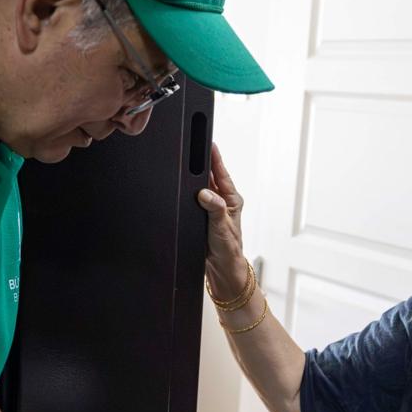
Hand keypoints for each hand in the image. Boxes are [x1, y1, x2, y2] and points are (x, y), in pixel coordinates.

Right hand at [196, 143, 249, 297]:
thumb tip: (205, 193)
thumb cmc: (228, 250)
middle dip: (201, 164)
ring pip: (200, 187)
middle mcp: (222, 201)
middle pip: (210, 176)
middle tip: (192, 148)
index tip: (209, 142)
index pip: (222, 173)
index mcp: (231, 200)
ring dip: (193, 179)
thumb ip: (214, 209)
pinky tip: (180, 190)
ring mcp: (212, 207)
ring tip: (184, 166)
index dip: (215, 157)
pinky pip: (194, 199)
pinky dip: (187, 193)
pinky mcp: (202, 215)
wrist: (221, 269)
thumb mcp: (221, 228)